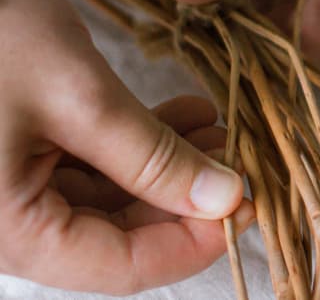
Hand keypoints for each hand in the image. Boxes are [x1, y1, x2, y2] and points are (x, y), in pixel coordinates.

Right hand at [0, 0, 252, 294]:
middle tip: (242, 159)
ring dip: (174, 168)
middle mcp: (10, 224)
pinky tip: (191, 115)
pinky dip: (145, 146)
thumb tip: (227, 200)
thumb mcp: (84, 100)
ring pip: (115, 202)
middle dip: (189, 199)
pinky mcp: (24, 157)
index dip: (194, 243)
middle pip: (121, 238)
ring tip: (221, 128)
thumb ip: (155, 158)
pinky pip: (96, 169)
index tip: (247, 204)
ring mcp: (15, 191)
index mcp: (11, 232)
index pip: (122, 268)